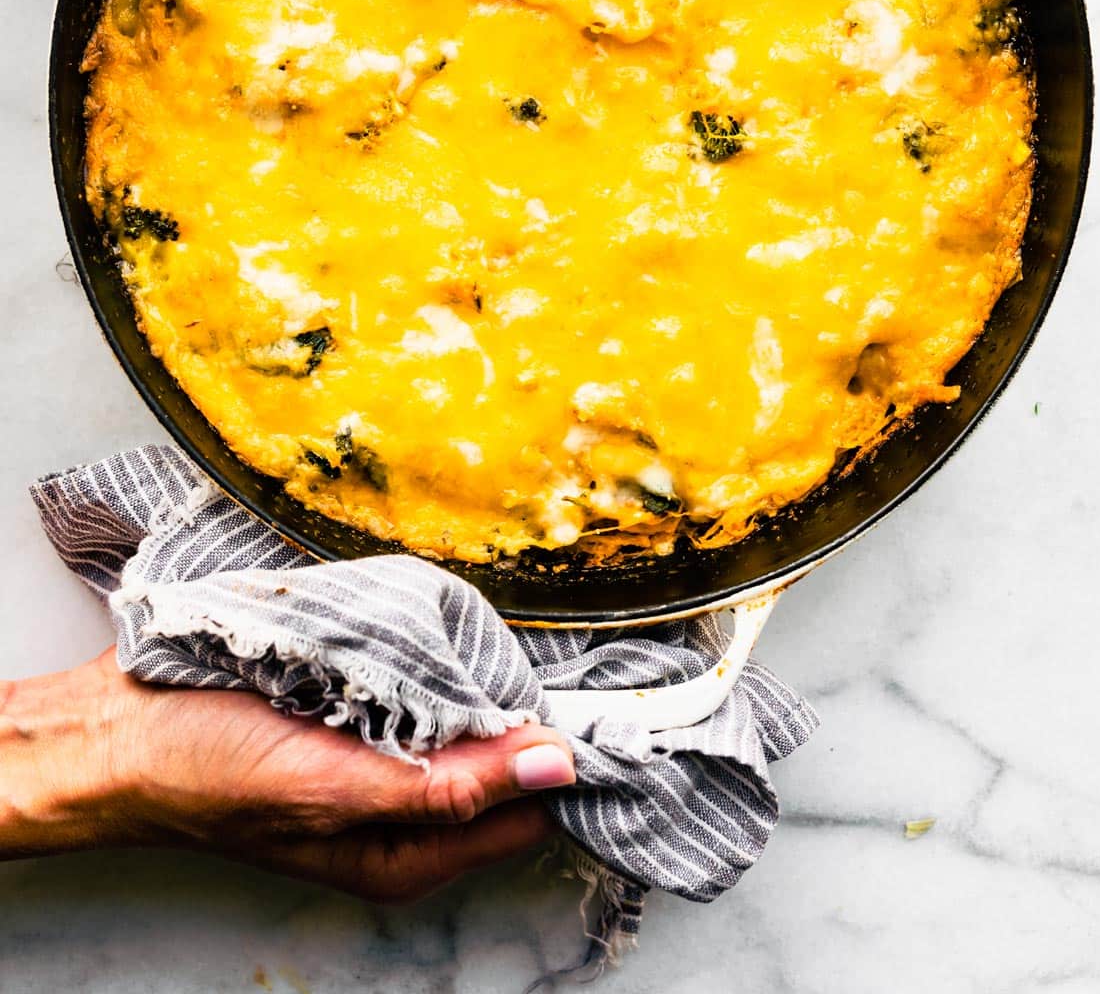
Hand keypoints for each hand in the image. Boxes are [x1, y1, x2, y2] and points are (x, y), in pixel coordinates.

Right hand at [0, 647, 573, 901]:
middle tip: (531, 643)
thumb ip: (443, 789)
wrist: (116, 724)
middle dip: (524, 705)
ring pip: (470, 710)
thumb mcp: (329, 788)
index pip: (534, 809)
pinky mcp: (359, 705)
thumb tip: (553, 768)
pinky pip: (423, 678)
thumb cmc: (206, 770)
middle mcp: (407, 810)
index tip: (604, 696)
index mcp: (410, 853)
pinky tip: (424, 625)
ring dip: (476, 669)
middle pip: (509, 758)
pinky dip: (430, 651)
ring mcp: (383, 753)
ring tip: (470, 630)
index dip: (568, 754)